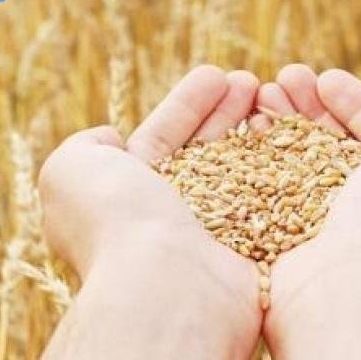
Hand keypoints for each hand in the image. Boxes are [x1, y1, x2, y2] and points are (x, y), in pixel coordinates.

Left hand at [37, 64, 259, 285]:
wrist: (166, 284)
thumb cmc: (116, 220)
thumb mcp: (69, 170)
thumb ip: (83, 147)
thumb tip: (111, 139)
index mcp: (127, 200)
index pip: (162, 141)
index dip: (188, 106)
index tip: (216, 74)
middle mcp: (170, 220)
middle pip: (205, 153)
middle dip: (227, 113)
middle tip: (251, 81)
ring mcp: (215, 238)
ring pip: (241, 172)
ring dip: (256, 130)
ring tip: (274, 95)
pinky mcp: (253, 252)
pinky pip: (270, 200)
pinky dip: (281, 165)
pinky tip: (292, 132)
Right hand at [258, 65, 360, 313]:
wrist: (351, 288)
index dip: (355, 104)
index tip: (326, 78)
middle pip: (335, 145)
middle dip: (311, 107)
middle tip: (285, 77)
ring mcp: (325, 232)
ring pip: (298, 163)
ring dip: (282, 123)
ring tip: (261, 92)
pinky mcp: (286, 244)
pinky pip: (269, 190)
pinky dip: (258, 156)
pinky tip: (247, 126)